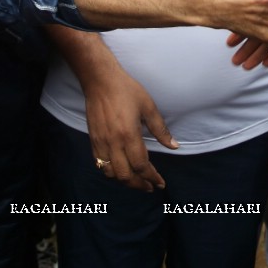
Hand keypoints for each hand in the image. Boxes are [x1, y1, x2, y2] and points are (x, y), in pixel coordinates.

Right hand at [82, 57, 175, 191]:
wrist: (100, 81)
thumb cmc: (126, 90)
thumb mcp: (148, 107)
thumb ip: (161, 129)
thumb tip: (174, 146)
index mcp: (129, 135)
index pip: (141, 166)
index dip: (152, 177)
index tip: (160, 183)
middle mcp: (113, 143)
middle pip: (126, 175)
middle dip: (140, 185)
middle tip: (150, 187)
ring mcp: (101, 143)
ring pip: (111, 173)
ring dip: (125, 181)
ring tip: (137, 181)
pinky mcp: (93, 140)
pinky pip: (100, 164)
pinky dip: (111, 172)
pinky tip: (120, 170)